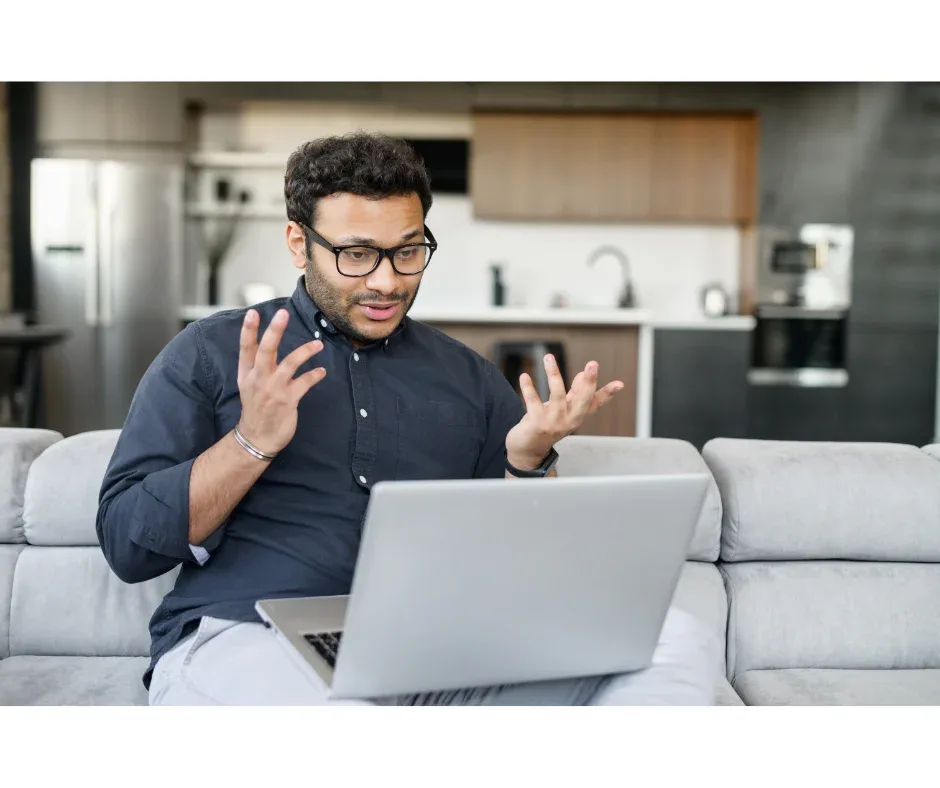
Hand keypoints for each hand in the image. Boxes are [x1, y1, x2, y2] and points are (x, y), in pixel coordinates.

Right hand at [236, 308, 325, 455]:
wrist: (257, 438)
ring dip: (306, 351)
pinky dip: (315, 375)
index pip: (246, 348)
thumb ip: (255, 364)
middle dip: (274, 331)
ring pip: (290, 363)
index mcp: (247, 374)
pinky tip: (321, 371)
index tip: (253, 313)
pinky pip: (305, 383)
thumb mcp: (248, 385)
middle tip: (283, 314)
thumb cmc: (256, 408)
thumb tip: (266, 341)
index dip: (248, 330)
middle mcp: (258, 379)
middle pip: (266, 350)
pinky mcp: (287, 401)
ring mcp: (273, 390)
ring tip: (318, 344)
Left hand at [505, 354, 623, 469]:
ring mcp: (553, 422)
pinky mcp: (536, 423)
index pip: (595, 403)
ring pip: (556, 394)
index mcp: (577, 416)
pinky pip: (533, 401)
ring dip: (553, 374)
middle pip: (583, 400)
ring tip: (548, 357)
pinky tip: (524, 376)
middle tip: (593, 364)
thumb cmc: (547, 426)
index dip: (607, 394)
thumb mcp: (564, 410)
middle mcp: (569, 420)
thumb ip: (574, 393)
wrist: (528, 450)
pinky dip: (528, 387)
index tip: (620, 384)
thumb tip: (583, 374)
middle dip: (588, 382)